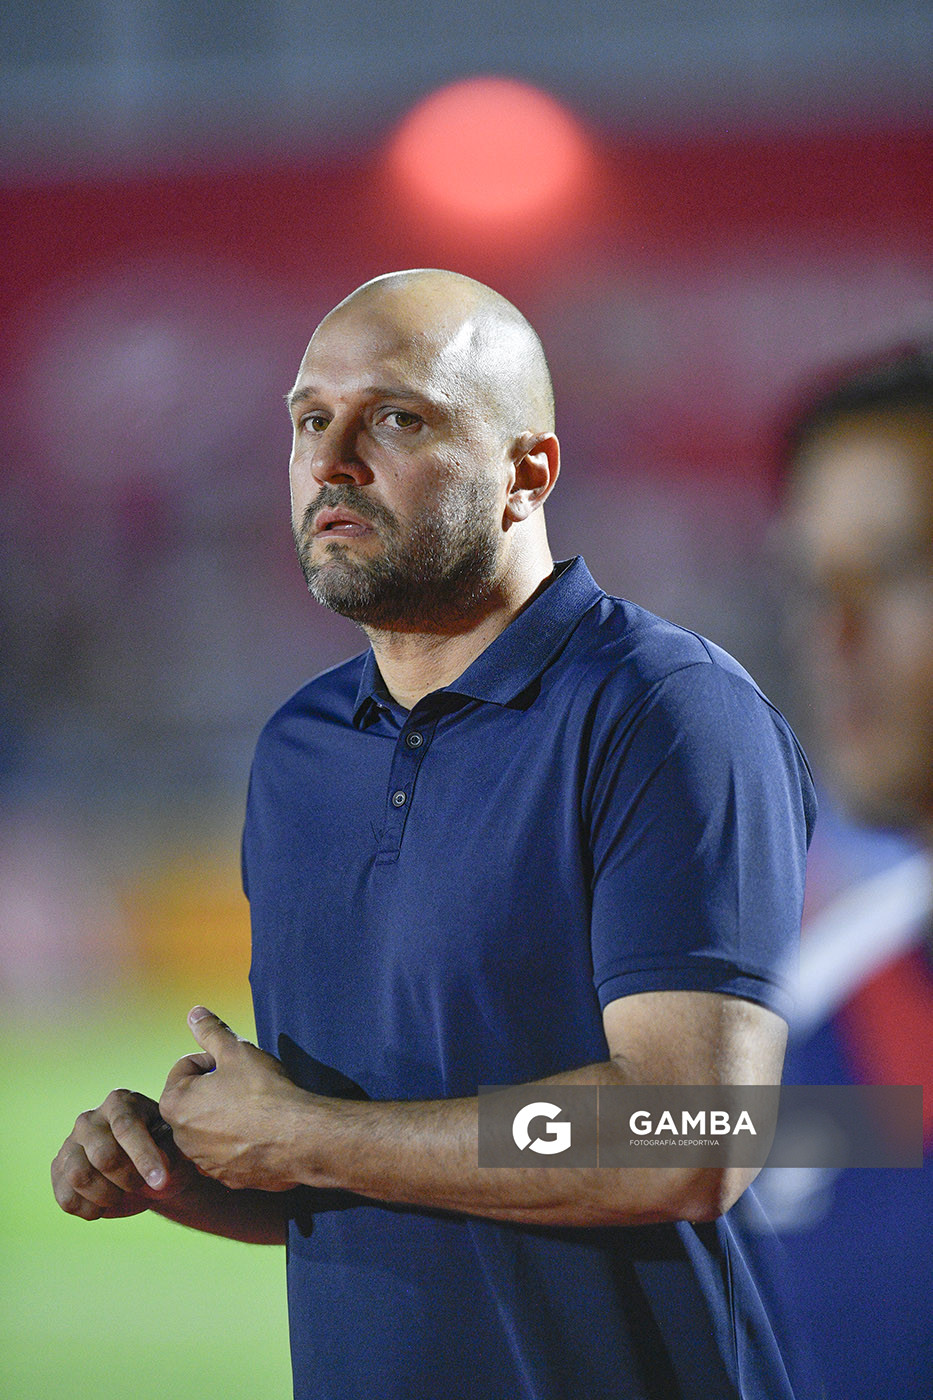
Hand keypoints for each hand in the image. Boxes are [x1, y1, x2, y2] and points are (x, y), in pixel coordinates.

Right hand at [51, 1089, 199, 1220]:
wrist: (146, 1174)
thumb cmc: (165, 1155)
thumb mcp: (176, 1148)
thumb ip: (169, 1152)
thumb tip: (158, 1169)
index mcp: (120, 1102)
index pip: (127, 1127)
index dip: (144, 1157)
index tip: (161, 1182)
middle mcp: (90, 1119)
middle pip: (103, 1156)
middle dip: (128, 1179)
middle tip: (140, 1184)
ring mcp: (70, 1144)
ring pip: (79, 1177)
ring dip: (107, 1195)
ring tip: (122, 1193)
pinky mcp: (58, 1171)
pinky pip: (66, 1198)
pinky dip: (90, 1209)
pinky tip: (105, 1203)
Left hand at [158, 1007, 312, 1191]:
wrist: (300, 1138)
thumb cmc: (264, 1091)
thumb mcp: (237, 1050)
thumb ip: (210, 1031)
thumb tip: (194, 1013)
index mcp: (175, 1104)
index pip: (184, 1067)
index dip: (212, 1058)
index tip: (235, 1062)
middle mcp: (182, 1138)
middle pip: (195, 1100)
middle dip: (215, 1088)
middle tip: (245, 1082)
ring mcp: (205, 1163)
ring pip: (210, 1127)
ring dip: (226, 1115)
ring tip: (255, 1107)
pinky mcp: (228, 1178)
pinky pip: (228, 1152)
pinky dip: (240, 1140)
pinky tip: (263, 1131)